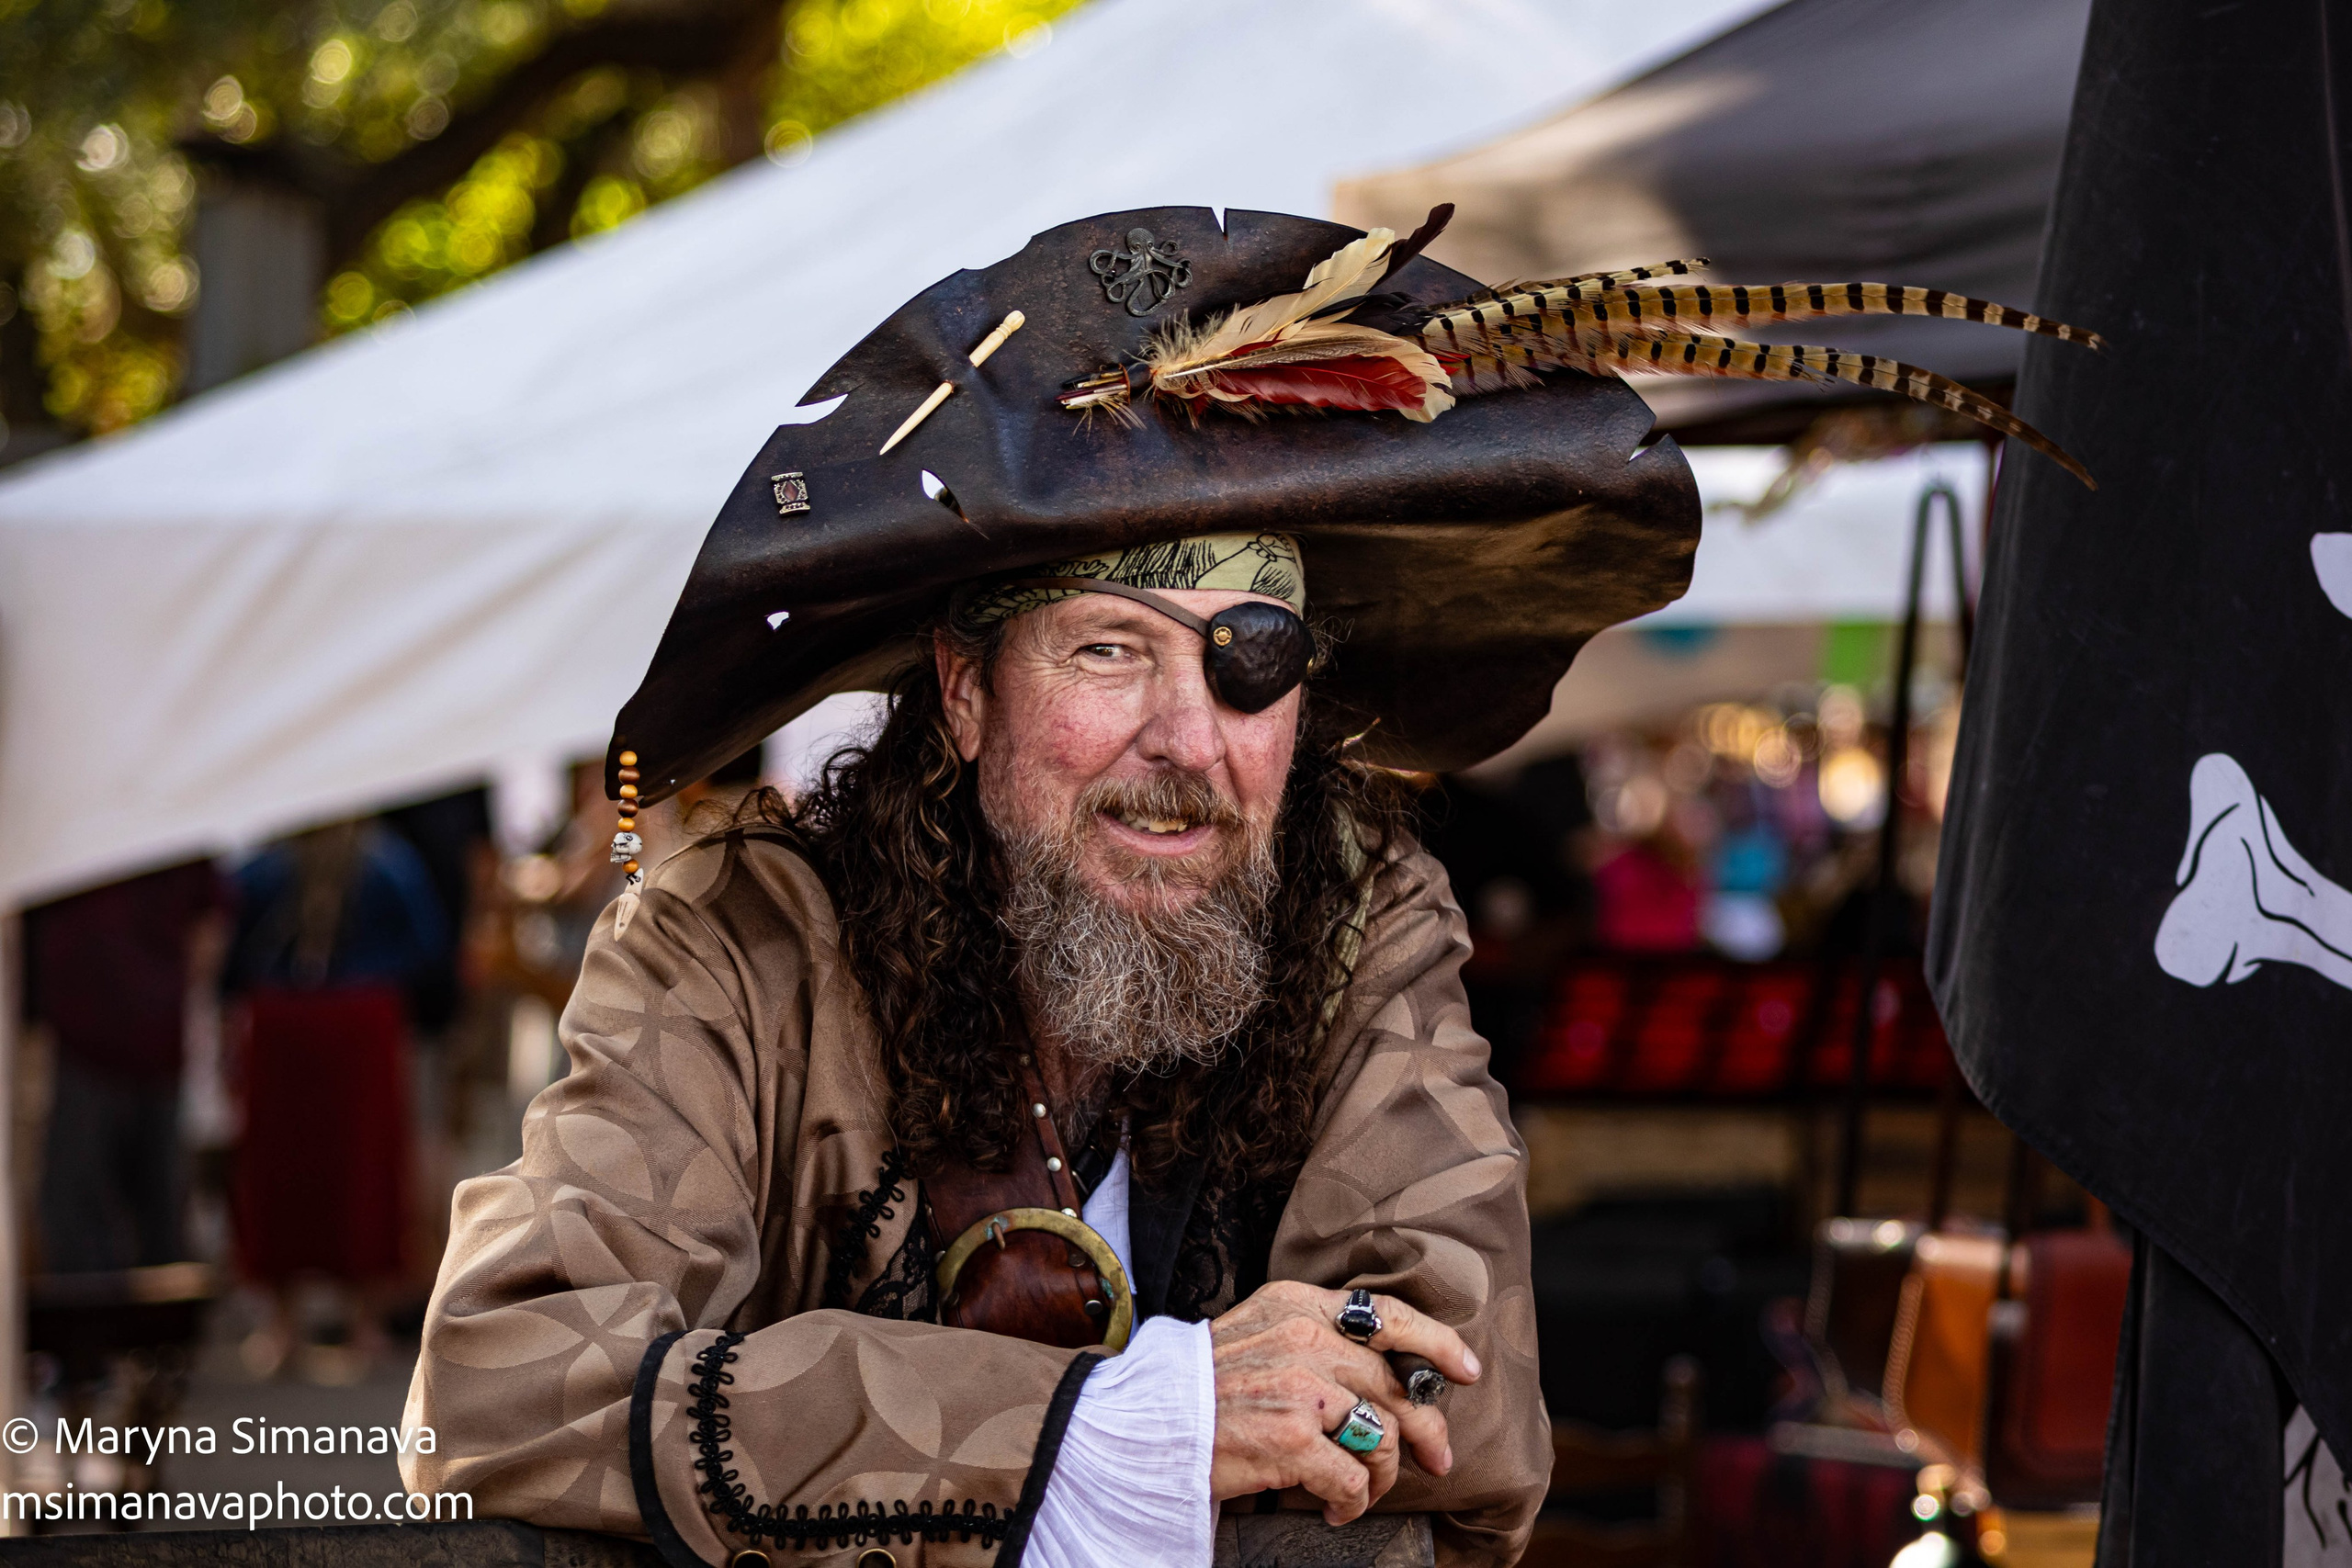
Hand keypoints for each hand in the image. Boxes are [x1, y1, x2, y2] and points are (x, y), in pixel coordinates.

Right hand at [1206, 1280, 1480, 1524]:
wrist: (1145, 1422)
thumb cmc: (1201, 1384)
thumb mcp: (1257, 1331)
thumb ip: (1313, 1335)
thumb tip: (1380, 1371)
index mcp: (1298, 1305)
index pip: (1386, 1313)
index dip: (1436, 1342)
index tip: (1465, 1369)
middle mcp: (1304, 1340)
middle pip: (1395, 1387)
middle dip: (1426, 1431)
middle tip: (1437, 1459)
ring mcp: (1301, 1390)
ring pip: (1381, 1438)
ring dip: (1380, 1475)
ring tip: (1361, 1491)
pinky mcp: (1291, 1441)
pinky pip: (1353, 1481)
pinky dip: (1351, 1504)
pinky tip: (1333, 1510)